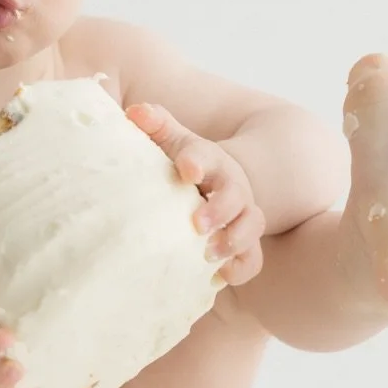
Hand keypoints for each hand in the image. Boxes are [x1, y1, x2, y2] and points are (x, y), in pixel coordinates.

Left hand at [126, 103, 265, 285]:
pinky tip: (221, 276)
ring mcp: (242, 215)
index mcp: (210, 160)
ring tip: (208, 253)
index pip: (205, 156)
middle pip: (235, 194)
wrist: (214, 187)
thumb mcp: (170, 142)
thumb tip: (134, 112)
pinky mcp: (245, 244)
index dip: (197, 162)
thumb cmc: (183, 165)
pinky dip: (241, 268)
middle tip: (197, 224)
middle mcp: (232, 187)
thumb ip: (154, 124)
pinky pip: (253, 258)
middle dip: (219, 209)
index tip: (186, 170)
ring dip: (233, 239)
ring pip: (252, 226)